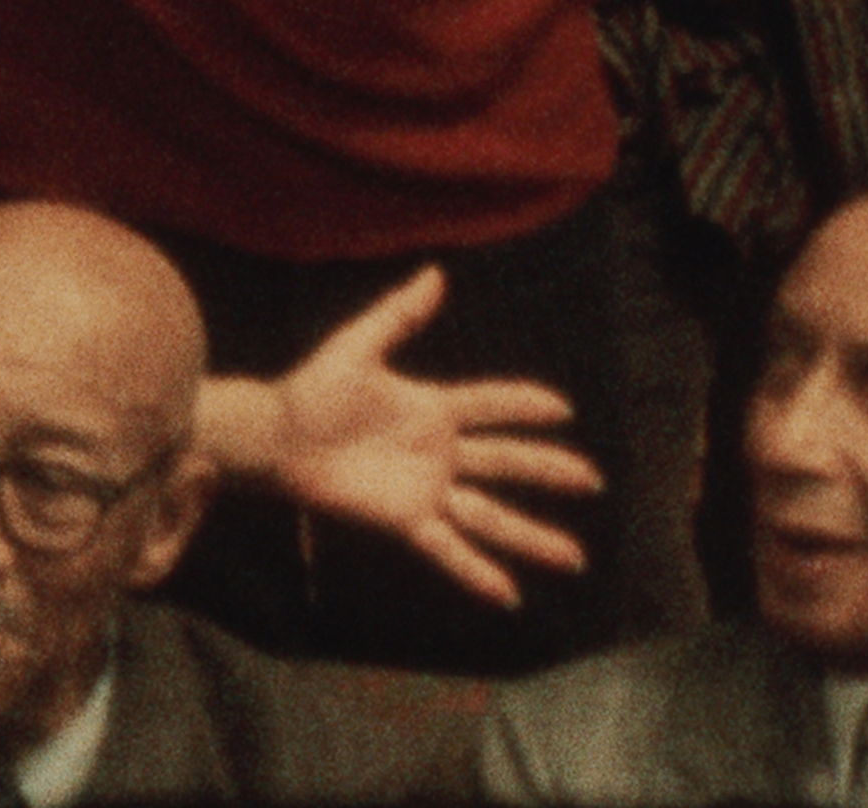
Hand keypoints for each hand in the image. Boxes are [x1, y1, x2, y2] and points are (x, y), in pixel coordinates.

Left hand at [207, 266, 602, 608]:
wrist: (273, 436)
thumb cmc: (311, 389)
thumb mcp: (357, 347)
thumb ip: (399, 315)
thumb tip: (436, 273)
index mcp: (432, 408)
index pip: (491, 405)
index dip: (523, 406)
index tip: (563, 408)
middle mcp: (438, 451)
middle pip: (505, 461)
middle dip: (548, 470)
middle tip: (593, 479)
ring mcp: (425, 488)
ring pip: (490, 514)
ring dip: (531, 536)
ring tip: (574, 558)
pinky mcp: (404, 519)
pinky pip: (448, 548)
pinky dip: (477, 571)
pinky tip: (509, 595)